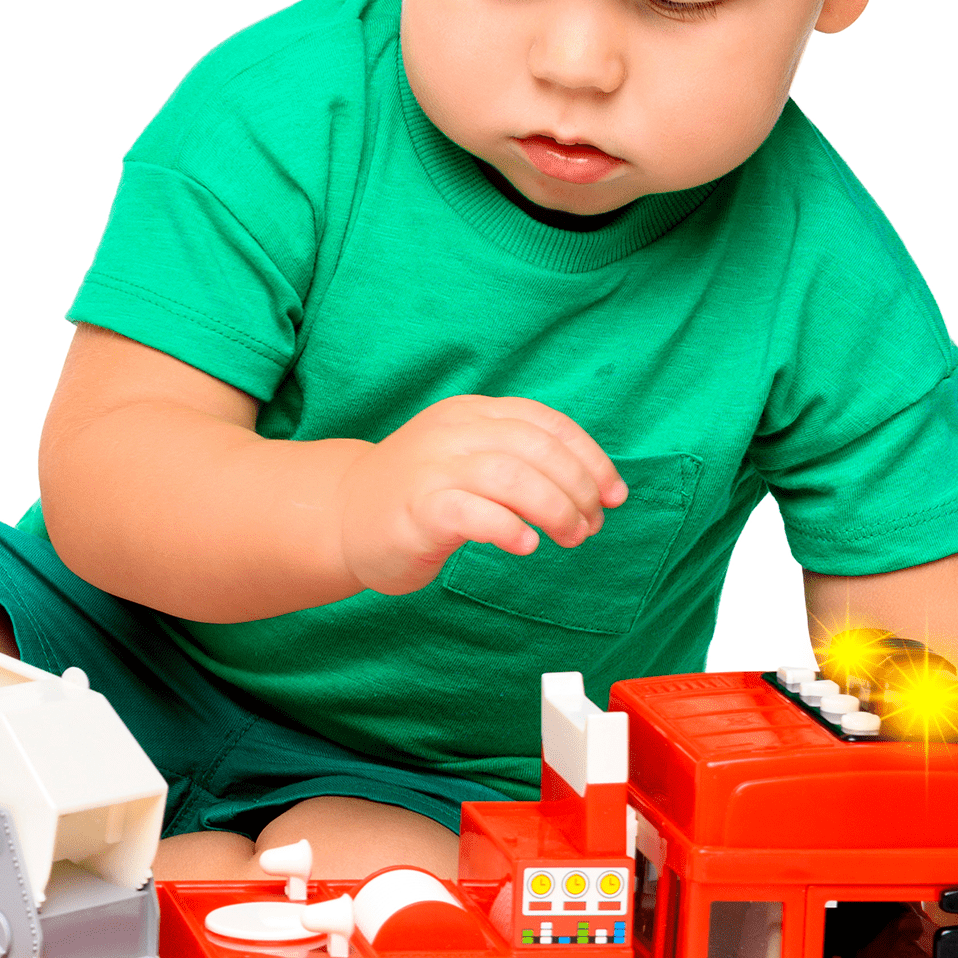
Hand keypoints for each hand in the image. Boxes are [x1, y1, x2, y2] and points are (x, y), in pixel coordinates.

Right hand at [335, 395, 625, 596]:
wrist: (343, 516)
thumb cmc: (419, 494)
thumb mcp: (469, 456)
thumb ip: (517, 457)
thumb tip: (592, 486)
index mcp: (472, 412)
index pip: (546, 422)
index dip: (589, 458)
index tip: (614, 494)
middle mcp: (453, 431)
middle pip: (537, 448)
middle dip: (578, 489)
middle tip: (592, 525)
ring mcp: (433, 467)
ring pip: (513, 476)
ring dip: (556, 509)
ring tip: (571, 537)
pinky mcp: (418, 508)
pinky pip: (475, 512)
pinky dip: (510, 528)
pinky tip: (525, 546)